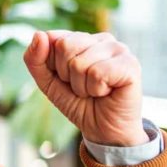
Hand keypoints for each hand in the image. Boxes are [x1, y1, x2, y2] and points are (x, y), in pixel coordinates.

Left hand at [23, 30, 147, 146]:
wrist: (103, 131)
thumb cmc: (79, 104)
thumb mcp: (48, 82)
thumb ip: (36, 59)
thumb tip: (39, 34)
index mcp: (84, 38)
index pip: (53, 38)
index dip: (54, 67)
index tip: (68, 80)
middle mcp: (103, 39)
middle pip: (65, 46)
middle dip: (67, 76)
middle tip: (83, 88)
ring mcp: (119, 49)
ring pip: (80, 63)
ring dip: (82, 87)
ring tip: (96, 92)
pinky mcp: (131, 64)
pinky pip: (97, 73)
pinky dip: (96, 90)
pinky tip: (107, 92)